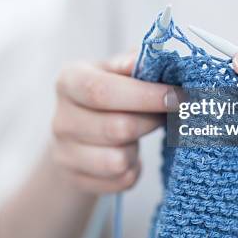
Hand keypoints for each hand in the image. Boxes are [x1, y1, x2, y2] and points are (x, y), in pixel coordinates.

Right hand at [51, 52, 168, 192]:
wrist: (77, 134)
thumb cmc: (106, 95)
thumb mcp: (115, 70)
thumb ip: (135, 63)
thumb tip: (159, 56)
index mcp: (69, 81)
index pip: (101, 90)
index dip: (144, 95)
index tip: (176, 96)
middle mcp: (61, 118)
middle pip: (117, 128)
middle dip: (151, 122)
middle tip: (167, 114)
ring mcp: (64, 153)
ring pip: (118, 160)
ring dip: (139, 149)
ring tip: (139, 135)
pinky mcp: (76, 180)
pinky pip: (121, 181)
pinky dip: (134, 170)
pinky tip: (130, 156)